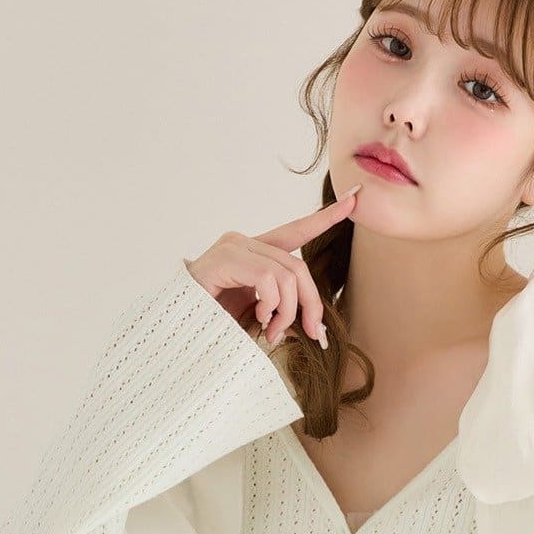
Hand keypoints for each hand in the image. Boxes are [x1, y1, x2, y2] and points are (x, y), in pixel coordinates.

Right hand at [186, 187, 361, 347]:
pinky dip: (270, 303)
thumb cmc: (215, 327)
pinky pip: (267, 277)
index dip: (326, 217)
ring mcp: (233, 246)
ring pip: (286, 274)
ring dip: (287, 311)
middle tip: (310, 333)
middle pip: (298, 266)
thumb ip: (285, 312)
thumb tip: (314, 326)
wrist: (178, 333)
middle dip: (311, 304)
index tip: (355, 200)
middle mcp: (245, 243)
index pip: (297, 231)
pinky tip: (258, 316)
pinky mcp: (224, 257)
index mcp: (256, 254)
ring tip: (272, 331)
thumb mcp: (260, 318)